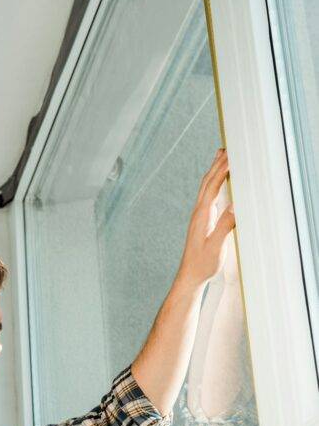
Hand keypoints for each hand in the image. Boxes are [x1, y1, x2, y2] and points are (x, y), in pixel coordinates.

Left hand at [175, 149, 235, 289]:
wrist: (190, 277)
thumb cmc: (203, 265)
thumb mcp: (216, 247)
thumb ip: (225, 226)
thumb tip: (235, 206)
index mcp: (202, 216)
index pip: (213, 187)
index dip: (222, 170)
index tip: (231, 155)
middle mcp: (199, 213)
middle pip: (208, 182)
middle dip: (218, 164)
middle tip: (227, 148)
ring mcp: (199, 217)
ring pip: (206, 188)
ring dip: (214, 171)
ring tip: (220, 157)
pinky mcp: (201, 222)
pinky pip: (207, 196)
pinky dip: (213, 183)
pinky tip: (217, 183)